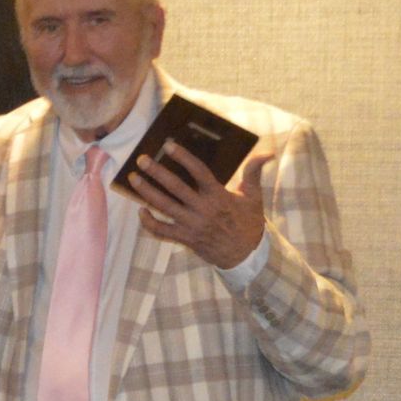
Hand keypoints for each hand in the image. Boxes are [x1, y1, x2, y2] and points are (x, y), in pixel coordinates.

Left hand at [128, 143, 272, 268]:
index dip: (183, 157)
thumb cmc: (248, 221)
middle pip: (175, 187)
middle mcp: (202, 208)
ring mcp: (191, 224)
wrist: (245, 254)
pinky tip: (140, 211)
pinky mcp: (185, 238)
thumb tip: (267, 153)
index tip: (168, 146)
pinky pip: (162, 230)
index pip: (198, 171)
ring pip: (164, 206)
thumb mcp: (253, 196)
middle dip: (157, 173)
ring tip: (133, 179)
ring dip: (146, 192)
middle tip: (141, 160)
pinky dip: (149, 222)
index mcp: (218, 195)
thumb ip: (253, 173)